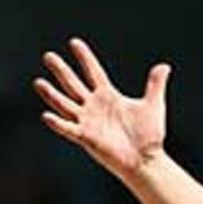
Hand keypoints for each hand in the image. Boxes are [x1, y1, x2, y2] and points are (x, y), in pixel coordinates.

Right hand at [35, 38, 168, 182]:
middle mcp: (94, 107)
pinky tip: (46, 115)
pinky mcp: (87, 138)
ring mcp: (88, 122)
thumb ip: (155, 85)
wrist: (147, 160)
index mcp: (108, 97)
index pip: (93, 72)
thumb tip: (164, 66)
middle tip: (48, 56)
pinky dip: (58, 123)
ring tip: (38, 82)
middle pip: (73, 84)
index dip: (84, 58)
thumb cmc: (150, 136)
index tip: (74, 42)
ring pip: (65, 105)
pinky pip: (69, 129)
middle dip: (61, 70)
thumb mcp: (153, 105)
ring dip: (51, 95)